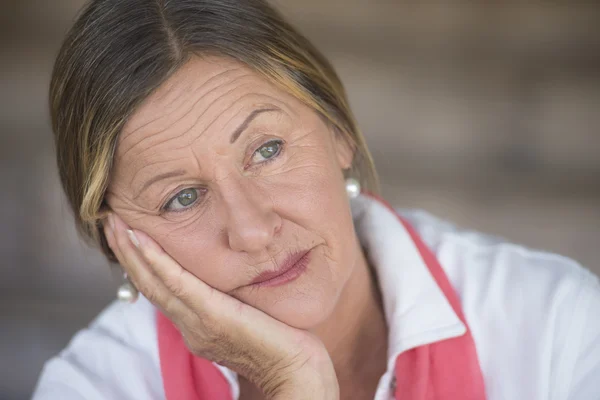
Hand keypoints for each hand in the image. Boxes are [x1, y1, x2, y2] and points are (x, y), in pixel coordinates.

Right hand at [104, 212, 338, 399]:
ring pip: (154, 282)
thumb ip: (229, 300)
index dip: (140, 263)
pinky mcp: (212, 316)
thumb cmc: (282, 343)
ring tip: (115, 224)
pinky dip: (155, 261)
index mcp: (196, 325)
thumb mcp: (247, 316)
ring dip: (131, 251)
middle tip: (109, 221)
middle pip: (148, 284)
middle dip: (126, 252)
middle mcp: (189, 325)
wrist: (296, 372)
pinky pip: (177, 284)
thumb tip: (226, 281)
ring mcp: (198, 322)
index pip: (160, 289)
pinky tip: (141, 241)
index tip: (128, 235)